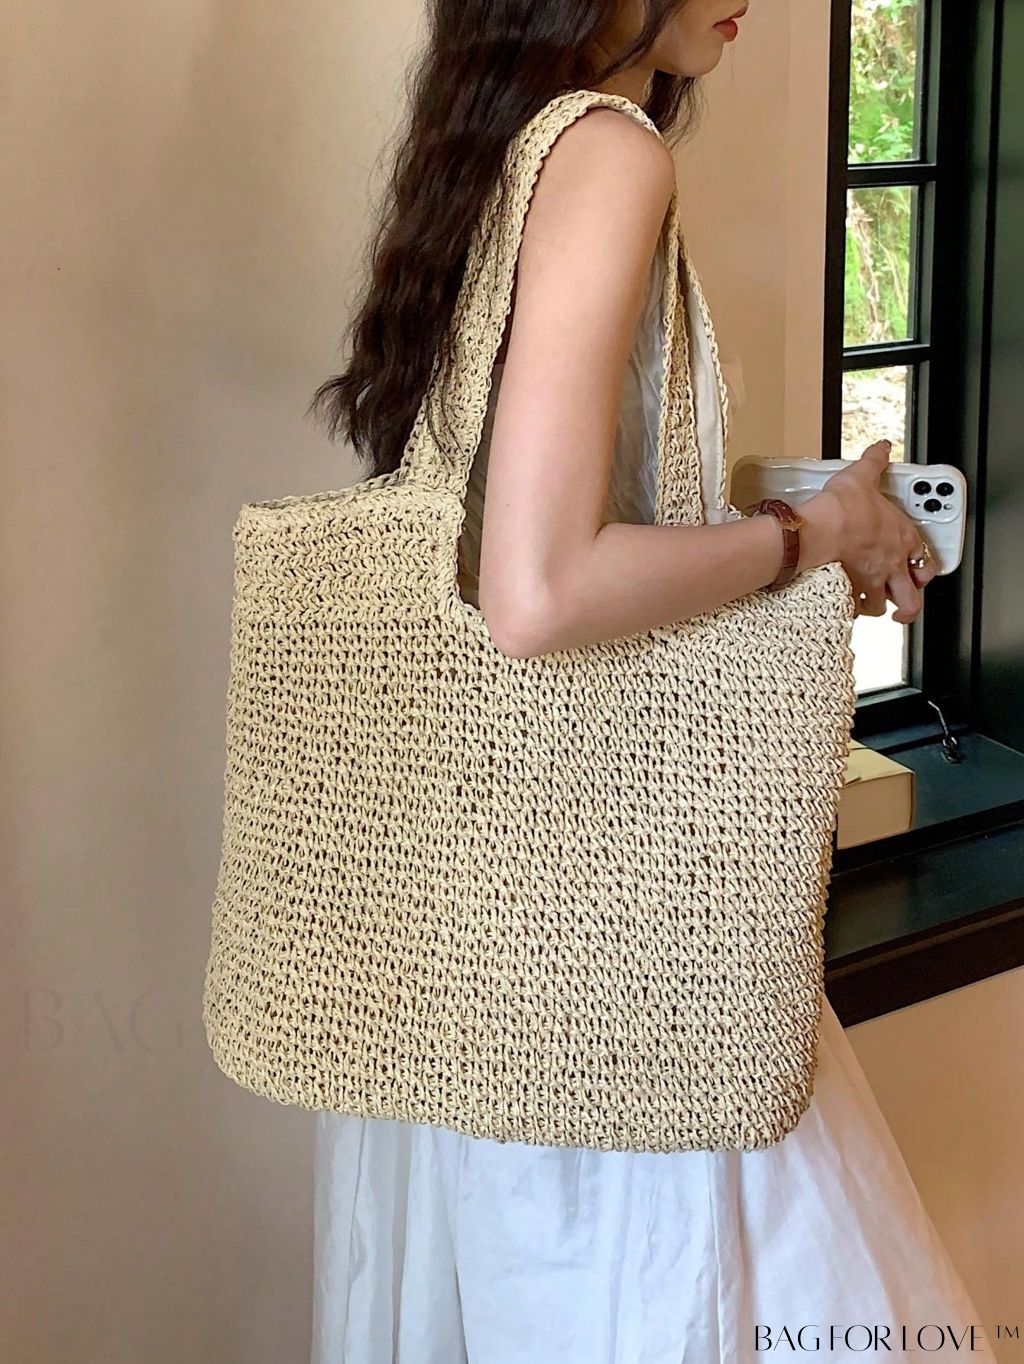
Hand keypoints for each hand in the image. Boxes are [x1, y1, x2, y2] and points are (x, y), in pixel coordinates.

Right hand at [798, 440, 937, 623]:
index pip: (925, 560)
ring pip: (883, 607)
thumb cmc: (843, 511)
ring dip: (880, 606)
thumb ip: (874, 463)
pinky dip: (851, 608)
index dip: (924, 565)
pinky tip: (847, 604)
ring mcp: (871, 583)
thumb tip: (881, 449)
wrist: (818, 531)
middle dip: (911, 602)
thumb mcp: (862, 477)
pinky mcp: (848, 593)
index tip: (919, 565)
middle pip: (913, 597)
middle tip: (905, 601)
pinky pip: (854, 609)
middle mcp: (891, 566)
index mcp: (902, 540)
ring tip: (874, 604)